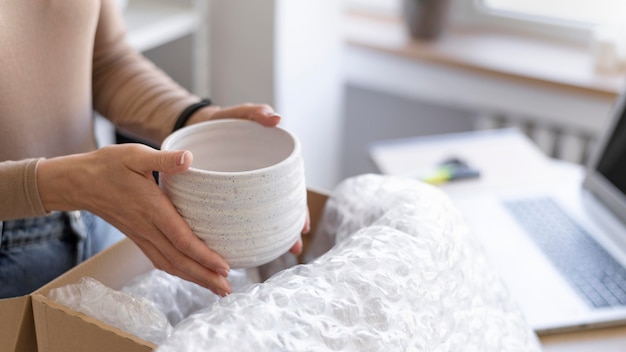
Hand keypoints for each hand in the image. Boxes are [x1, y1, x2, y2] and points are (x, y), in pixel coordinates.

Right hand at [37, 144, 232, 295]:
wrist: (77, 182)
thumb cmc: (107, 165)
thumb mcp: (135, 155)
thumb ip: (164, 160)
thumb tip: (189, 159)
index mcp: (152, 209)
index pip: (182, 240)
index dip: (204, 256)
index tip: (224, 267)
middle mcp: (148, 228)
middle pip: (179, 260)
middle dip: (205, 276)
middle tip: (227, 288)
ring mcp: (141, 235)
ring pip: (170, 264)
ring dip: (194, 278)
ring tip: (215, 288)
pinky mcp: (138, 237)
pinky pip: (159, 260)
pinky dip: (177, 271)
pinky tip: (190, 275)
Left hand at [185, 102, 310, 255]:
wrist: (192, 128)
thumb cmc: (219, 121)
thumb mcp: (237, 114)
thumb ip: (255, 113)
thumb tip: (277, 119)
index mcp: (266, 167)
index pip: (289, 191)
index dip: (299, 209)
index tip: (304, 227)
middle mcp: (257, 183)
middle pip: (278, 209)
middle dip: (288, 229)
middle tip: (294, 248)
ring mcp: (240, 193)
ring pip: (258, 217)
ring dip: (267, 236)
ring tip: (272, 254)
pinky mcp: (221, 197)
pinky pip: (234, 216)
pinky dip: (241, 231)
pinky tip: (242, 247)